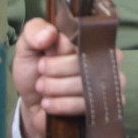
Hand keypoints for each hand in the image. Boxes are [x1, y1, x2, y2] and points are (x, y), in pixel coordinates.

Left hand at [13, 18, 125, 137]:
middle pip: (87, 61)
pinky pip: (88, 104)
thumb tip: (51, 34)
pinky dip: (62, 104)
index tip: (44, 56)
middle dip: (56, 69)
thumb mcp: (27, 46)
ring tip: (42, 89)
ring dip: (57, 88)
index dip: (61, 50)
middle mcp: (105, 57)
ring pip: (87, 84)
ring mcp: (110, 81)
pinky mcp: (106, 104)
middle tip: (41, 74)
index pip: (85, 38)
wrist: (33, 106)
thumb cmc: (35, 72)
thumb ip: (34, 31)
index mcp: (89, 38)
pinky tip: (49, 103)